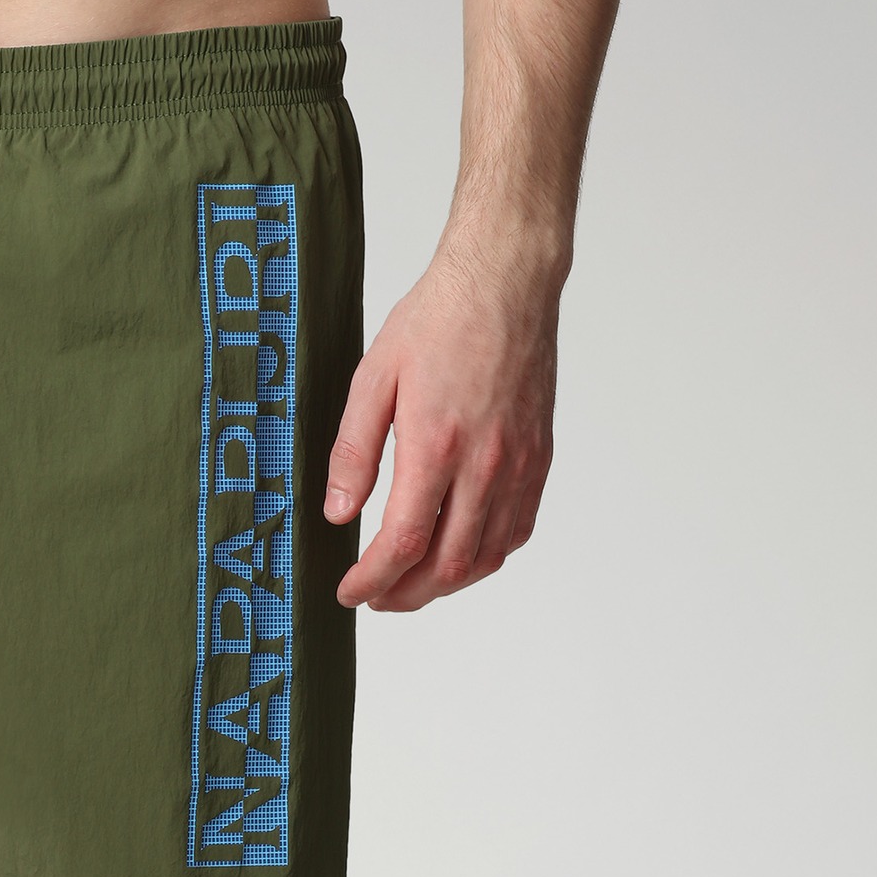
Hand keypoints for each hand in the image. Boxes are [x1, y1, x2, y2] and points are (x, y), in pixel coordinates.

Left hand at [323, 243, 558, 611]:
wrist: (507, 279)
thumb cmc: (440, 319)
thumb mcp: (373, 378)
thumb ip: (353, 452)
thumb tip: (337, 513)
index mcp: (437, 446)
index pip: (403, 543)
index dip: (372, 580)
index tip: (350, 592)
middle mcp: (485, 464)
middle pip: (446, 566)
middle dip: (404, 595)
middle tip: (375, 596)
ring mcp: (519, 466)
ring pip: (485, 559)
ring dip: (444, 586)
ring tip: (410, 585)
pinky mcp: (539, 459)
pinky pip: (516, 532)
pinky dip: (484, 558)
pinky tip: (457, 555)